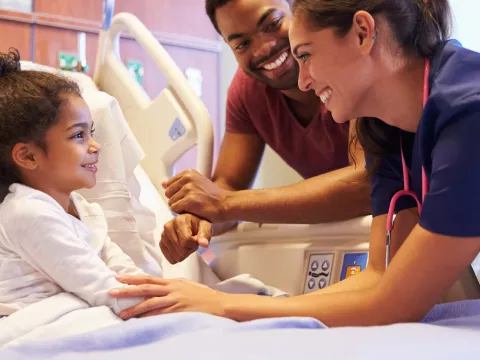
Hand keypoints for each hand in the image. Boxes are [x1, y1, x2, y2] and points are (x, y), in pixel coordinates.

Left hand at [109, 275, 227, 318]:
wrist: (219, 304)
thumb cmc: (203, 295)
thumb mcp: (186, 285)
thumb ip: (172, 285)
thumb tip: (157, 287)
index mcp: (172, 282)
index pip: (148, 279)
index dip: (132, 278)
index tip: (118, 278)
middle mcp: (172, 289)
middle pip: (146, 288)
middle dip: (127, 290)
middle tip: (112, 292)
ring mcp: (175, 301)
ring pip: (150, 303)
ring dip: (134, 308)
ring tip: (121, 314)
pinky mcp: (179, 312)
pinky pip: (160, 316)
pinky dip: (148, 318)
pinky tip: (139, 322)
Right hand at [161, 214, 211, 263]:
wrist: (189, 223)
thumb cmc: (198, 225)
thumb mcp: (205, 227)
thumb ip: (205, 235)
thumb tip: (204, 244)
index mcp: (179, 221)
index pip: (186, 242)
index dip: (194, 244)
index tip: (196, 239)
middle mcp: (168, 227)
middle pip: (181, 250)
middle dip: (189, 249)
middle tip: (192, 242)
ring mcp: (163, 236)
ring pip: (176, 256)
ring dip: (184, 253)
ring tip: (186, 243)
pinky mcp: (161, 243)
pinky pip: (170, 258)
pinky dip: (178, 256)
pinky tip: (180, 248)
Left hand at [162, 169, 230, 222]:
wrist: (225, 204)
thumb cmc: (212, 197)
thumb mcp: (196, 184)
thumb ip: (179, 183)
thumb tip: (163, 183)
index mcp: (188, 173)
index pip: (169, 184)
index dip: (177, 193)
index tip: (187, 196)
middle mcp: (188, 178)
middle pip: (168, 193)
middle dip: (176, 200)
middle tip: (190, 202)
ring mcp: (188, 188)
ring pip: (171, 202)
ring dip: (180, 207)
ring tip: (192, 206)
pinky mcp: (189, 200)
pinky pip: (175, 209)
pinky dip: (182, 212)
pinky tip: (192, 210)